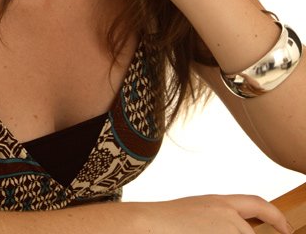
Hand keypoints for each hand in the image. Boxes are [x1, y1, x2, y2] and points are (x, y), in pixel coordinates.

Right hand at [135, 194, 292, 233]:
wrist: (147, 223)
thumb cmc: (165, 223)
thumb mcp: (197, 213)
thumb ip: (218, 219)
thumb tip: (239, 227)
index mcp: (220, 202)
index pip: (257, 204)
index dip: (276, 217)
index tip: (286, 229)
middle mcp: (225, 213)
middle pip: (249, 231)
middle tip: (248, 232)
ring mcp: (222, 228)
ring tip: (197, 230)